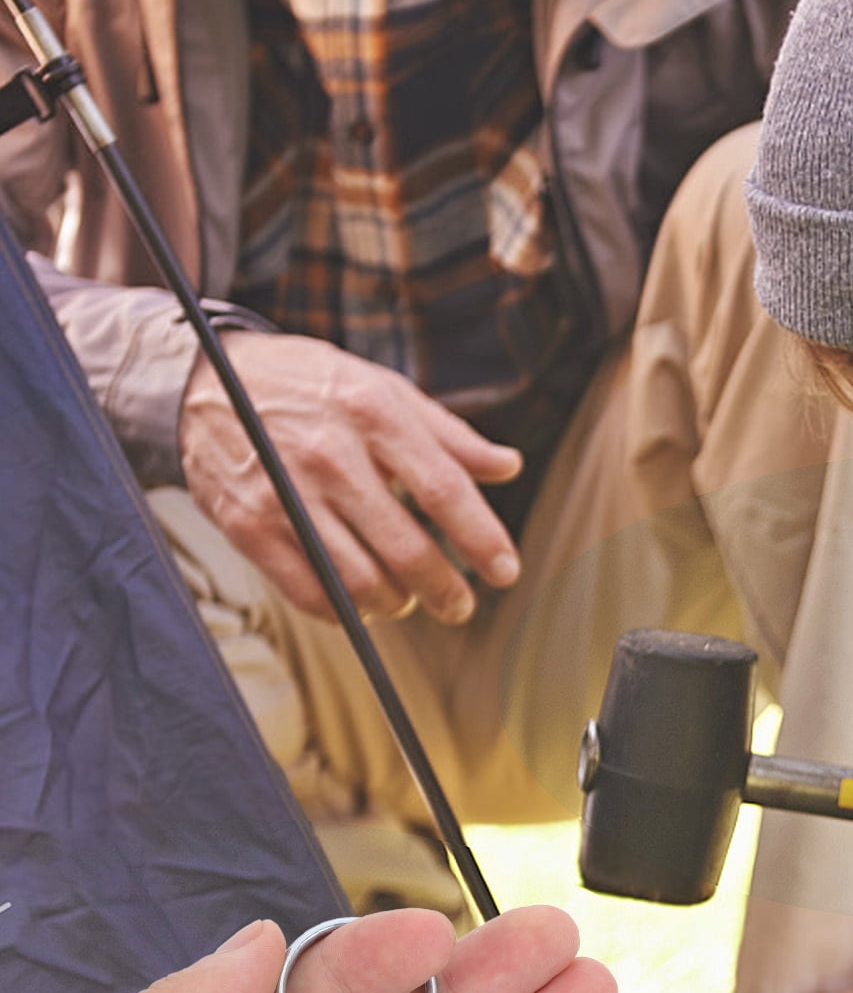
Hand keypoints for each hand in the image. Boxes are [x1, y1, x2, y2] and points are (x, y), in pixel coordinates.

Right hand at [180, 328, 524, 622]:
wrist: (204, 382)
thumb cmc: (311, 386)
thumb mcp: (383, 389)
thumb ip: (449, 435)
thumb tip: (508, 466)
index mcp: (373, 414)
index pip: (443, 489)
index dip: (481, 538)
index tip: (506, 572)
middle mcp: (330, 455)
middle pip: (405, 548)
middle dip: (443, 590)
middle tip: (460, 605)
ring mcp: (285, 494)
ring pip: (357, 581)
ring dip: (394, 603)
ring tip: (406, 598)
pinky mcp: (247, 526)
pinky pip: (308, 592)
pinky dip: (343, 610)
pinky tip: (360, 601)